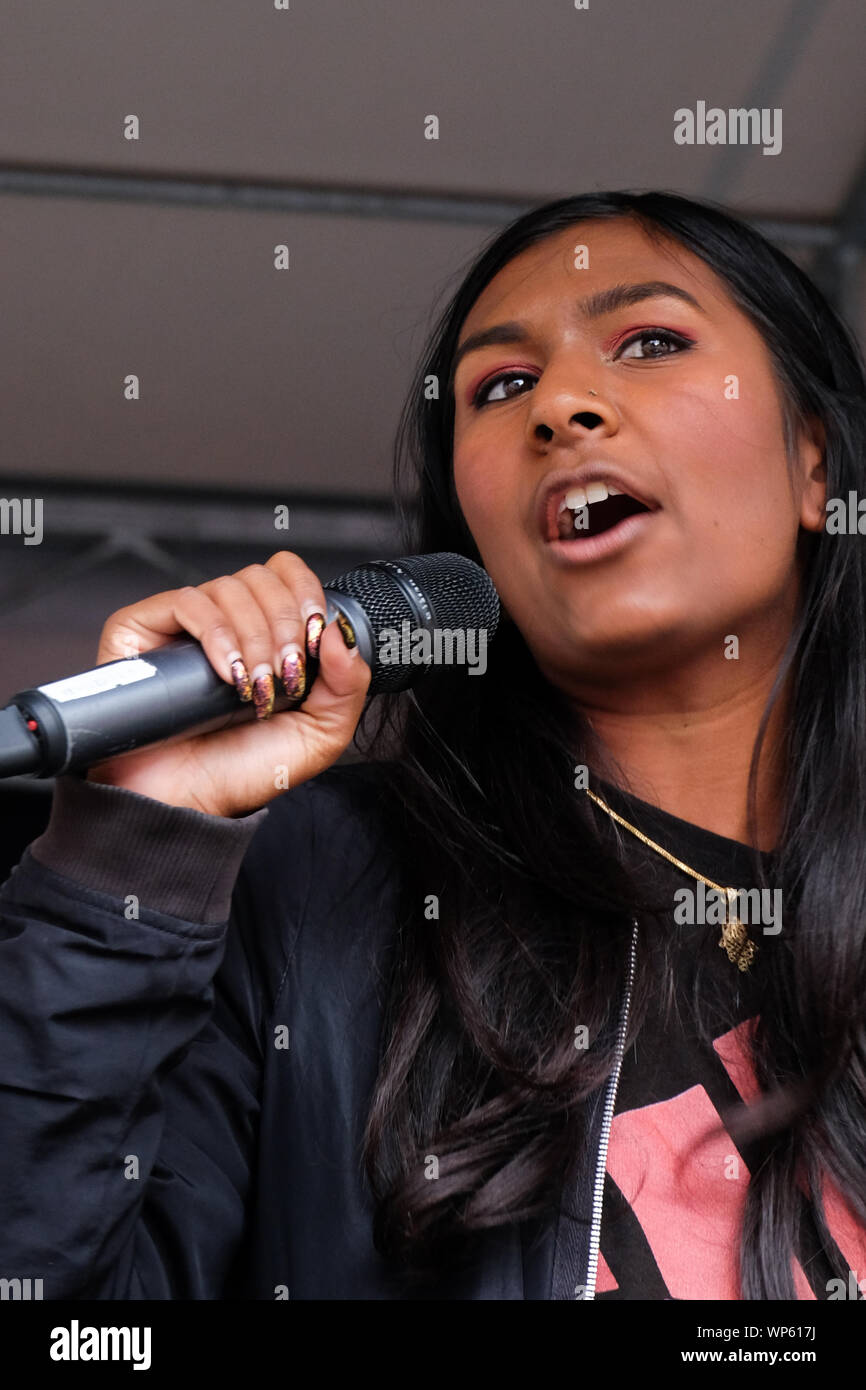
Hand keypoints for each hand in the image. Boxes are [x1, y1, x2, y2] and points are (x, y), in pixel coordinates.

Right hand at [85, 551, 369, 816]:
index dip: (306, 594)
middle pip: (262, 577)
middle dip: (283, 626)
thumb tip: (341, 630)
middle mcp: (225, 623)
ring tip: (251, 688)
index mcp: (265, 634)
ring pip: (229, 588)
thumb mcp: (319, 735)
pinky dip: (216, 634)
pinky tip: (225, 674)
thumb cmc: (242, 771)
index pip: (287, 574)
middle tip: (283, 677)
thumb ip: (347, 685)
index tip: (313, 639)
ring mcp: (182, 624)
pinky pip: (188, 602)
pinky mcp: (142, 628)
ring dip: (253, 638)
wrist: (188, 803)